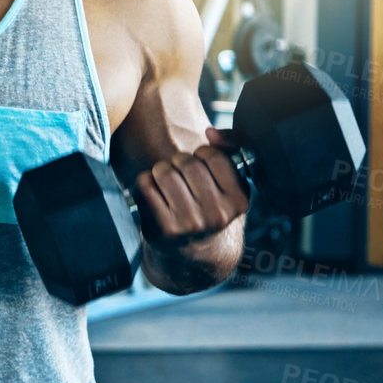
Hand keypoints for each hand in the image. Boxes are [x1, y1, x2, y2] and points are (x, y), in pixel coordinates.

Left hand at [132, 127, 250, 243]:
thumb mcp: (230, 180)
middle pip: (187, 163)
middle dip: (179, 161)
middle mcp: (217, 215)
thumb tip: (211, 132)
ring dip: (161, 170)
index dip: (202, 153)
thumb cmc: (211, 204)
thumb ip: (229, 147)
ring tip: (166, 180)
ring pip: (164, 172)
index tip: (200, 162)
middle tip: (180, 172)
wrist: (195, 250)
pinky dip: (145, 182)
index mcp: (238, 201)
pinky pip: (145, 186)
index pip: (214, 156)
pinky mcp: (164, 230)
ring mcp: (190, 224)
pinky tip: (154, 191)